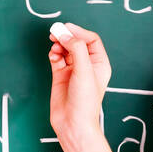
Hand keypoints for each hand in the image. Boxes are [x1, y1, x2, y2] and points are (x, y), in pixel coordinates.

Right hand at [48, 22, 111, 139]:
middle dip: (66, 36)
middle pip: (76, 42)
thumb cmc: (85, 101)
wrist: (73, 123)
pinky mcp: (60, 76)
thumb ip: (76, 49)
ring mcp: (73, 70)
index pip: (91, 40)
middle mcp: (87, 65)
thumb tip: (65, 34)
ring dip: (58, 44)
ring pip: (65, 49)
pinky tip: (52, 55)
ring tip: (53, 44)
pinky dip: (53, 54)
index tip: (67, 29)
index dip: (79, 32)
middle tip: (55, 32)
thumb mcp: (84, 71)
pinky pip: (56, 59)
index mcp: (100, 63)